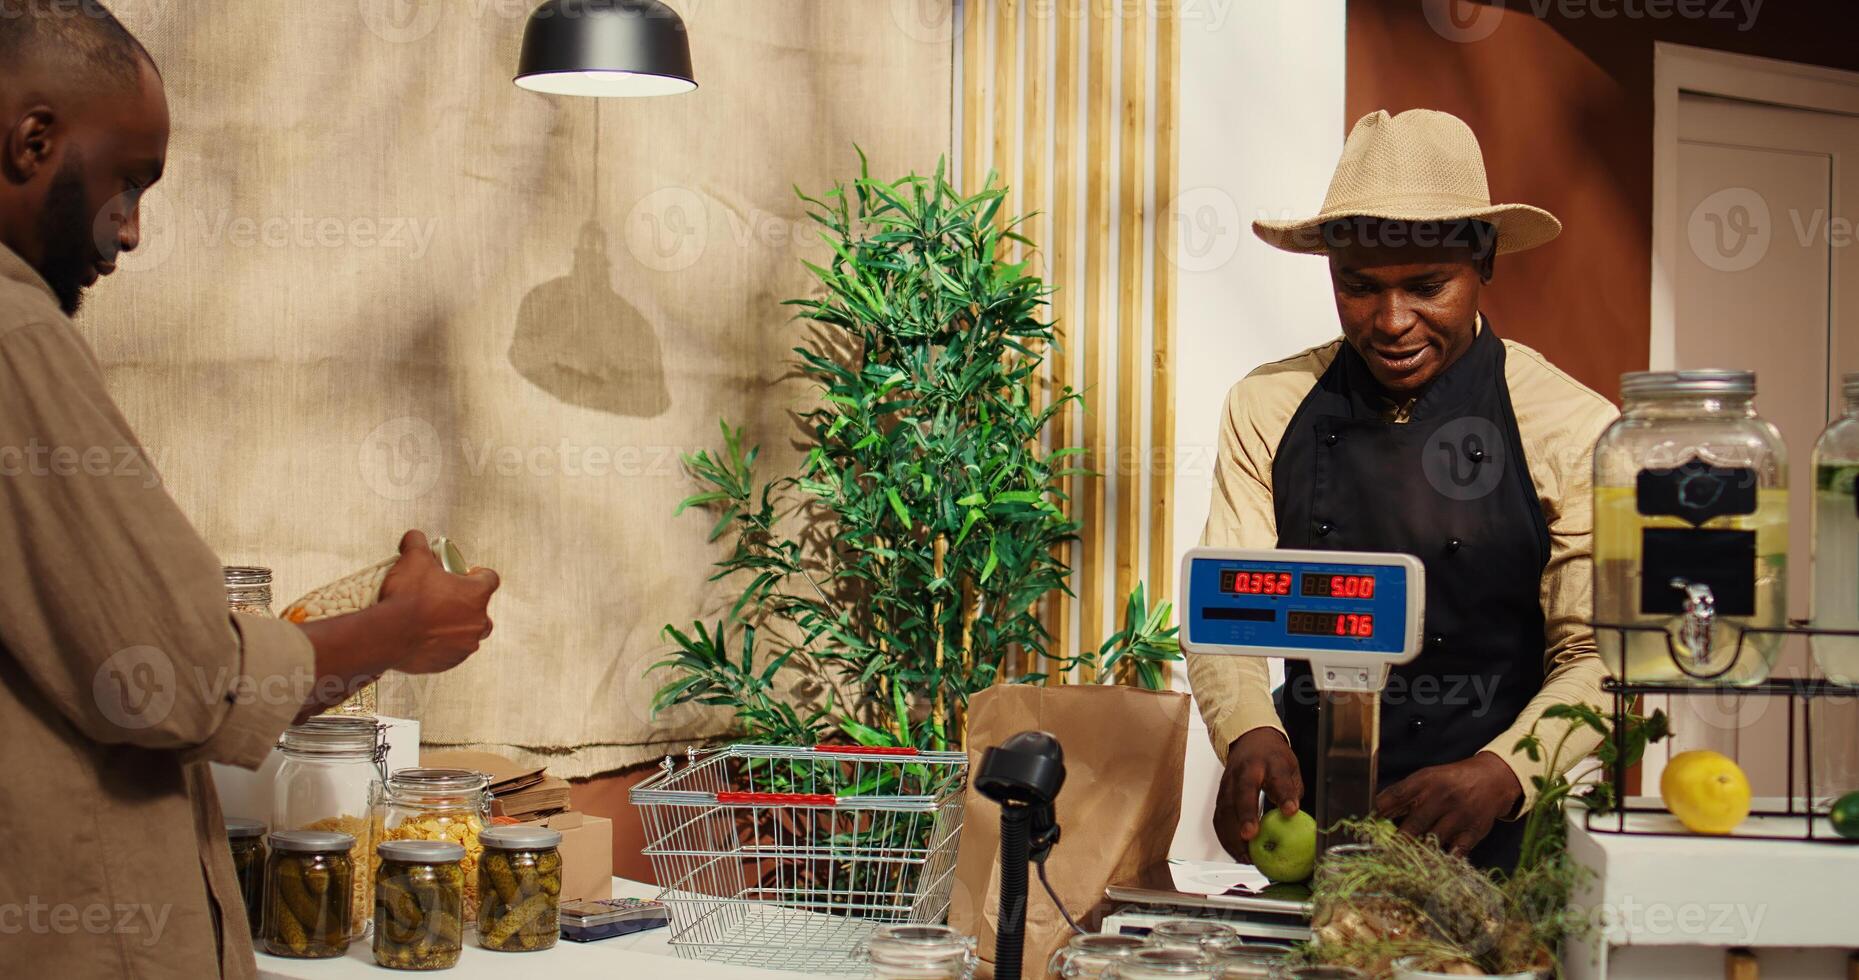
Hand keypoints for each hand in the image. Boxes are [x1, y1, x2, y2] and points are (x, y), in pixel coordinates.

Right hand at [377, 530, 500, 674]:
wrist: (388, 635)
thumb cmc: (407, 595)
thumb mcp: (412, 559)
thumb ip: (417, 542)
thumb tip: (415, 537)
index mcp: (477, 595)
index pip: (490, 579)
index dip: (478, 574)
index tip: (464, 573)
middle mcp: (478, 623)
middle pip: (481, 610)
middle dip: (467, 604)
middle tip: (444, 598)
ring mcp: (464, 646)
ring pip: (466, 634)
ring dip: (455, 627)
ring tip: (431, 620)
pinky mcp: (448, 663)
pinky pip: (450, 652)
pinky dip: (441, 645)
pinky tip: (423, 638)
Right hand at [1213, 727, 1303, 859]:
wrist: (1249, 740)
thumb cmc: (1273, 758)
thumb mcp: (1290, 768)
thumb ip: (1292, 791)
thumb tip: (1295, 819)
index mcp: (1270, 762)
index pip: (1278, 778)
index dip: (1284, 795)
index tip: (1290, 811)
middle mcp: (1245, 771)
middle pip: (1243, 792)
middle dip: (1245, 814)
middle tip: (1250, 837)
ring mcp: (1229, 783)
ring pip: (1226, 808)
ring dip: (1233, 834)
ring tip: (1245, 856)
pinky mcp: (1220, 795)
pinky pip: (1219, 818)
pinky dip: (1225, 838)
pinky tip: (1236, 853)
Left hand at [1373, 751, 1521, 855]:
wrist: (1491, 780)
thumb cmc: (1450, 782)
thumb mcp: (1427, 779)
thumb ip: (1403, 796)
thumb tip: (1375, 814)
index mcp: (1425, 781)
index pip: (1395, 796)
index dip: (1379, 813)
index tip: (1367, 829)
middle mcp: (1441, 797)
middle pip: (1413, 825)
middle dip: (1397, 842)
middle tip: (1384, 855)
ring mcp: (1459, 815)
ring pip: (1432, 842)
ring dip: (1417, 854)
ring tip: (1404, 865)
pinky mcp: (1473, 832)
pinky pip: (1454, 853)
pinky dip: (1441, 862)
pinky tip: (1430, 868)